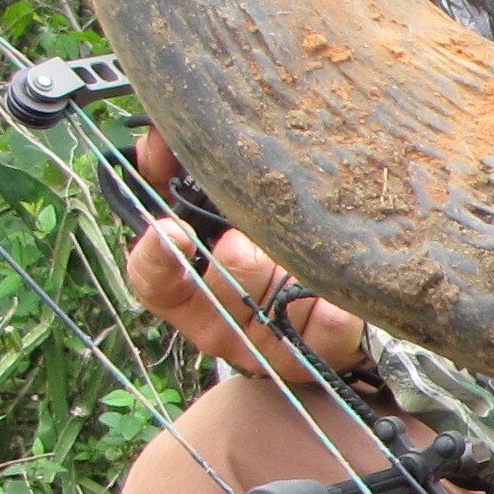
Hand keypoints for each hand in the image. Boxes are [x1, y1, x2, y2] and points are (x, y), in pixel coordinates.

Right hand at [120, 130, 371, 384]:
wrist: (336, 296)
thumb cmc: (267, 239)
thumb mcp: (222, 206)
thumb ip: (183, 171)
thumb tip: (161, 136)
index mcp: (186, 287)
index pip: (152, 281)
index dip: (155, 257)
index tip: (169, 228)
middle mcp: (220, 321)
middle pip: (216, 295)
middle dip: (236, 262)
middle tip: (249, 239)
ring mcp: (266, 346)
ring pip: (268, 316)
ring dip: (282, 279)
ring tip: (298, 254)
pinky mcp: (314, 357)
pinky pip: (326, 334)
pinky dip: (334, 314)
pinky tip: (341, 299)